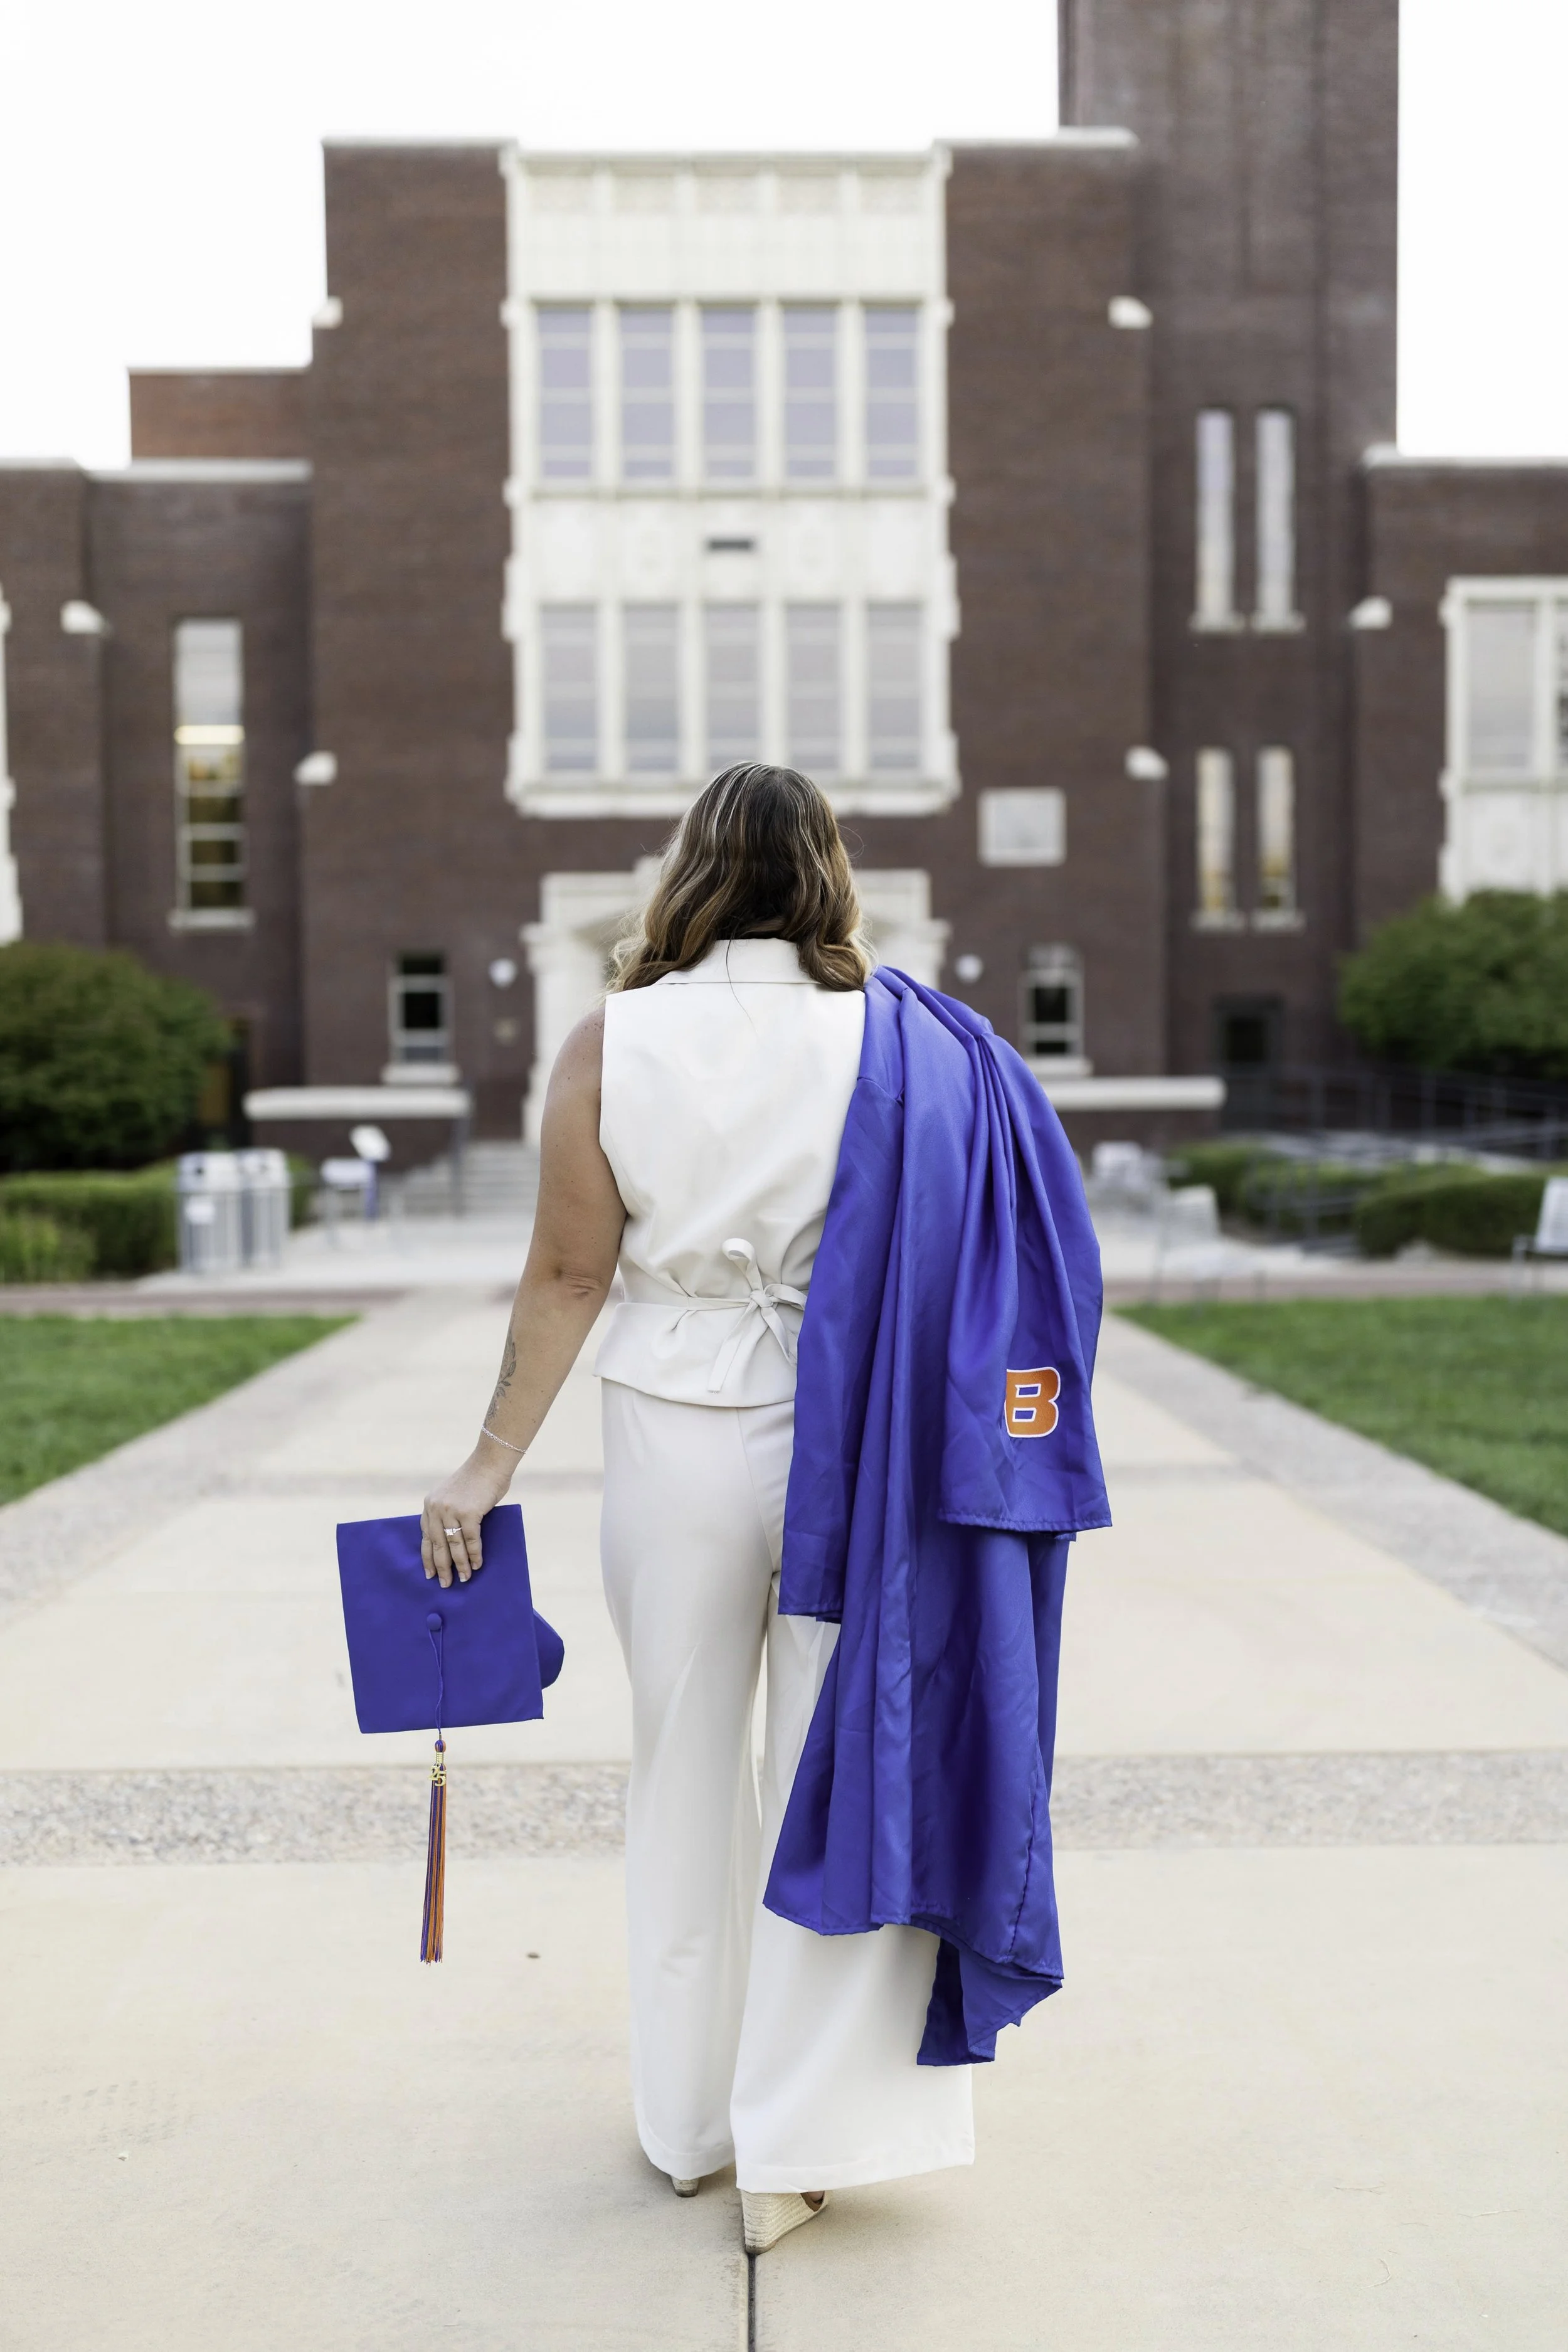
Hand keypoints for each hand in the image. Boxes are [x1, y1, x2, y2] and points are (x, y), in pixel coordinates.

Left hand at [422, 1446, 513, 1586]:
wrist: (490, 1462)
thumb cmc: (475, 1479)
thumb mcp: (452, 1496)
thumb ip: (448, 1514)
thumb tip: (452, 1542)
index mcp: (430, 1505)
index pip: (426, 1537)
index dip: (428, 1557)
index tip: (429, 1573)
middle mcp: (437, 1508)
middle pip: (438, 1545)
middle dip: (442, 1567)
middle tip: (445, 1583)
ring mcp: (452, 1510)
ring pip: (454, 1546)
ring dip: (460, 1565)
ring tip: (463, 1579)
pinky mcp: (469, 1513)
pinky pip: (471, 1540)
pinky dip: (474, 1554)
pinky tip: (477, 1565)